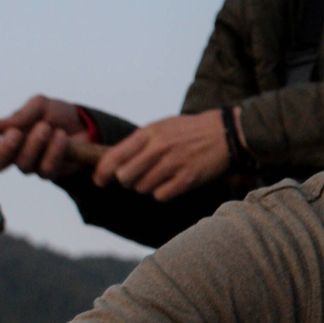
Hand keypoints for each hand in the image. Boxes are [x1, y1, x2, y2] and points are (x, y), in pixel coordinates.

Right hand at [0, 96, 90, 179]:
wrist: (84, 124)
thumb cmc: (56, 114)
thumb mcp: (39, 105)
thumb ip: (20, 115)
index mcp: (3, 137)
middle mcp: (13, 154)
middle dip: (4, 151)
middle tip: (16, 134)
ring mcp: (30, 165)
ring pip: (22, 165)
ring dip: (34, 145)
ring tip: (46, 128)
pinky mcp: (49, 172)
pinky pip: (46, 168)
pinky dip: (53, 151)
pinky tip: (61, 137)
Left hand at [92, 110, 238, 200]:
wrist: (225, 133)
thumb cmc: (190, 130)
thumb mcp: (163, 127)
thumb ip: (140, 142)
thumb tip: (116, 163)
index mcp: (150, 132)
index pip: (115, 156)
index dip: (102, 172)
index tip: (98, 180)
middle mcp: (159, 148)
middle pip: (125, 177)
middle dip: (127, 181)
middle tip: (135, 178)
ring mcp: (173, 164)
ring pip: (142, 188)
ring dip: (146, 187)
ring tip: (159, 176)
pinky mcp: (187, 179)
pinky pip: (161, 195)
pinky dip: (162, 193)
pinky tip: (171, 183)